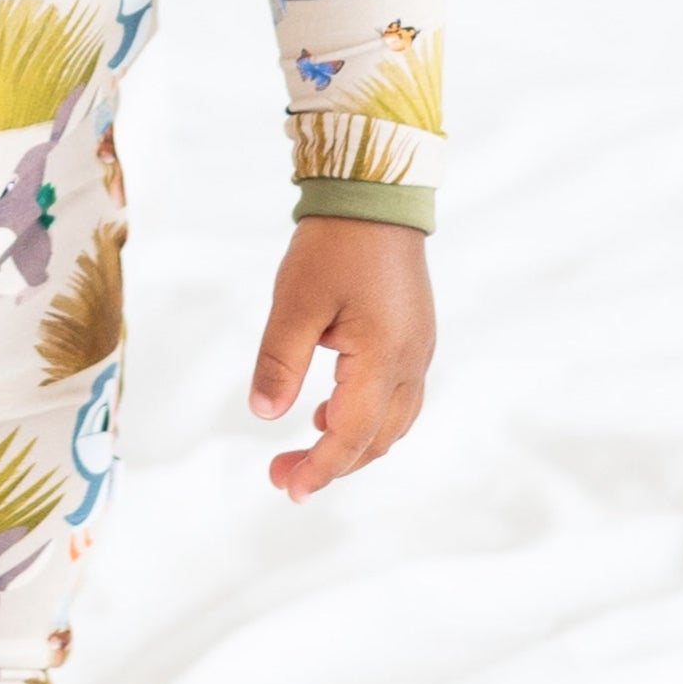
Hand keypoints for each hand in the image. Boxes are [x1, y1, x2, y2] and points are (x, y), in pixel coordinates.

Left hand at [247, 217, 435, 501]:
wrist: (376, 195)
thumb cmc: (335, 243)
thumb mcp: (295, 302)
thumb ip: (280, 362)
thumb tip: (264, 416)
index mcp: (383, 357)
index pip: (351, 435)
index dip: (319, 468)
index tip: (286, 488)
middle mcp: (411, 362)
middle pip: (376, 439)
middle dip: (331, 464)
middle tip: (281, 474)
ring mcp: (418, 351)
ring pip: (391, 423)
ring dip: (351, 444)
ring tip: (305, 449)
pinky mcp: (414, 338)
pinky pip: (397, 398)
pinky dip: (365, 417)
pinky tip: (329, 410)